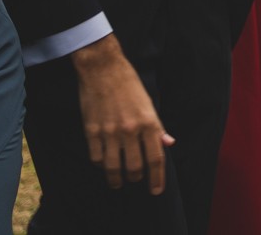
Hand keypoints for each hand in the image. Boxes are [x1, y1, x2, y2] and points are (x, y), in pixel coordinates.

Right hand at [71, 35, 174, 192]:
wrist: (103, 69)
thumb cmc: (129, 85)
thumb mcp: (149, 104)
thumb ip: (158, 127)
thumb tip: (168, 144)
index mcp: (149, 122)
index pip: (156, 158)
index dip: (157, 178)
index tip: (156, 191)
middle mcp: (131, 130)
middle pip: (135, 167)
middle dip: (136, 178)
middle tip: (135, 180)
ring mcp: (110, 132)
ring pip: (114, 167)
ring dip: (117, 179)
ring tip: (118, 182)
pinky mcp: (92, 131)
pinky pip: (96, 157)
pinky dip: (101, 164)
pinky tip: (103, 163)